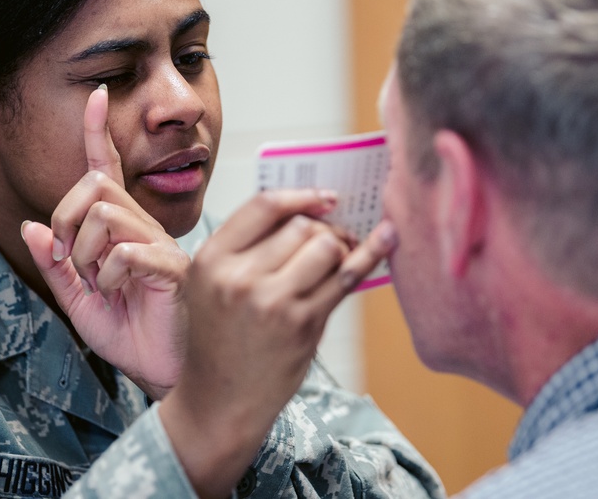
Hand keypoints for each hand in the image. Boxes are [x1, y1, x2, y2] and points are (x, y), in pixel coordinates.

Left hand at [21, 85, 187, 398]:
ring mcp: (159, 245)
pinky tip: (118, 293)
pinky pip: (125, 251)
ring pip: (104, 215)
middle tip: (69, 259)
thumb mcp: (79, 301)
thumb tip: (32, 226)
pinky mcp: (170, 267)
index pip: (107, 170)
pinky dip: (107, 274)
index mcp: (123, 230)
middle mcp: (143, 228)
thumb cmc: (133, 334)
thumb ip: (55, 265)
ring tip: (98, 283)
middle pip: (95, 187)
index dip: (97, 133)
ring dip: (85, 252)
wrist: (164, 370)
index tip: (94, 95)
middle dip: (65, 218)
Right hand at [158, 190, 395, 497]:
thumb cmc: (219, 338)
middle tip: (331, 241)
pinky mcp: (304, 325)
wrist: (220, 401)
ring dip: (338, 248)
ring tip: (336, 260)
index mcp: (212, 260)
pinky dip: (370, 255)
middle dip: (322, 229)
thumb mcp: (211, 285)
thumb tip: (305, 209)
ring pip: (325, 247)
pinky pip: (346, 278)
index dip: (300, 196)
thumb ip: (245, 248)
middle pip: (301, 226)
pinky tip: (386, 239)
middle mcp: (240, 278)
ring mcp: (273, 302)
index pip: (263, 206)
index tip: (323, 197)